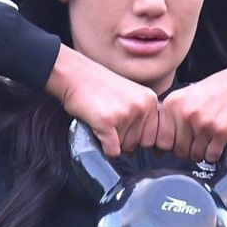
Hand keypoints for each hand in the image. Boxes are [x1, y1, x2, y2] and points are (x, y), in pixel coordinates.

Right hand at [45, 46, 159, 157]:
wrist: (75, 75)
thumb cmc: (99, 88)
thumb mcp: (131, 96)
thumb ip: (143, 117)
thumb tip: (146, 146)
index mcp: (150, 100)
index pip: (151, 138)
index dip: (135, 138)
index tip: (122, 124)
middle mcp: (142, 106)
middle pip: (138, 145)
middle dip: (123, 140)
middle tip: (109, 120)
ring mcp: (126, 113)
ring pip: (124, 149)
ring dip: (111, 141)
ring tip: (102, 119)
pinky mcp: (108, 121)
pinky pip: (112, 151)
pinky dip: (103, 147)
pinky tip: (97, 128)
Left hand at [152, 59, 226, 163]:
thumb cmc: (214, 93)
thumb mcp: (185, 99)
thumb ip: (169, 121)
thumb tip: (156, 151)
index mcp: (173, 104)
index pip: (162, 141)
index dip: (171, 145)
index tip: (180, 139)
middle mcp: (186, 113)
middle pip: (178, 151)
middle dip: (189, 148)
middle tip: (200, 135)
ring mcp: (203, 122)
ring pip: (195, 155)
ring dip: (203, 151)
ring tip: (210, 136)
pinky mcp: (220, 131)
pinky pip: (211, 156)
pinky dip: (215, 153)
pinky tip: (218, 139)